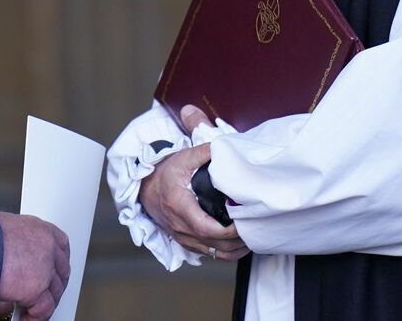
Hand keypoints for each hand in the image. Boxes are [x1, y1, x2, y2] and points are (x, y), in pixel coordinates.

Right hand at [0, 211, 69, 320]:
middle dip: (54, 285)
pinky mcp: (37, 288)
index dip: (59, 260)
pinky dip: (36, 316)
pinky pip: (44, 308)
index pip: (61, 244)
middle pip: (61, 271)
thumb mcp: (4, 229)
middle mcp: (47, 247)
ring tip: (32, 310)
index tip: (56, 268)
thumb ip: (17, 241)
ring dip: (45, 303)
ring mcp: (45, 269)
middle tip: (44, 294)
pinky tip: (27, 318)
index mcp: (39, 230)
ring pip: (54, 292)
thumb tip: (11, 253)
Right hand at [138, 140, 248, 262]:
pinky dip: (228, 252)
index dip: (229, 230)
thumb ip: (204, 152)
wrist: (145, 188)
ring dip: (236, 249)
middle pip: (216, 244)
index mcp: (180, 206)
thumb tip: (226, 148)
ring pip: (215, 253)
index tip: (246, 220)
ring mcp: (183, 237)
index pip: (207, 228)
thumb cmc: (165, 173)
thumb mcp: (183, 158)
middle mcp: (181, 227)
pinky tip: (239, 243)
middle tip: (257, 227)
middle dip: (239, 240)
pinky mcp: (186, 242)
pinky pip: (210, 254)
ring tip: (252, 236)